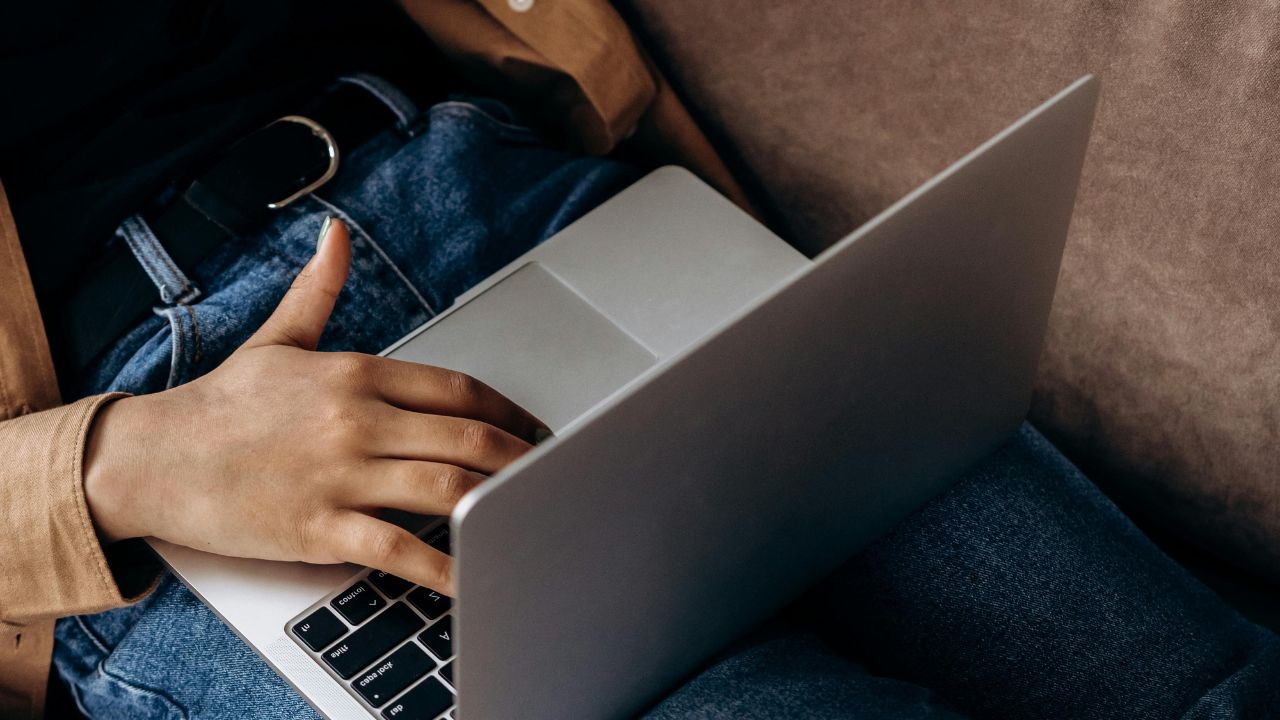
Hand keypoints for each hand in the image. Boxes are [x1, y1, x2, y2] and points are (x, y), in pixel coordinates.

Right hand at [83, 218, 544, 594]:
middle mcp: (356, 420)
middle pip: (467, 437)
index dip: (509, 412)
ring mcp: (339, 474)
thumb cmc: (218, 405)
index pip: (457, 388)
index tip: (535, 430)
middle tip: (554, 476)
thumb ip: (320, 288)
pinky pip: (398, 548)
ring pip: (446, 487)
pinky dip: (446, 565)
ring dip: (501, 504)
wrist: (149, 458)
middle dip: (523, 460)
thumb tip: (335, 232)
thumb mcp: (277, 338)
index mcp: (355, 373)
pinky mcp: (317, 527)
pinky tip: (477, 577)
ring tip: (533, 518)